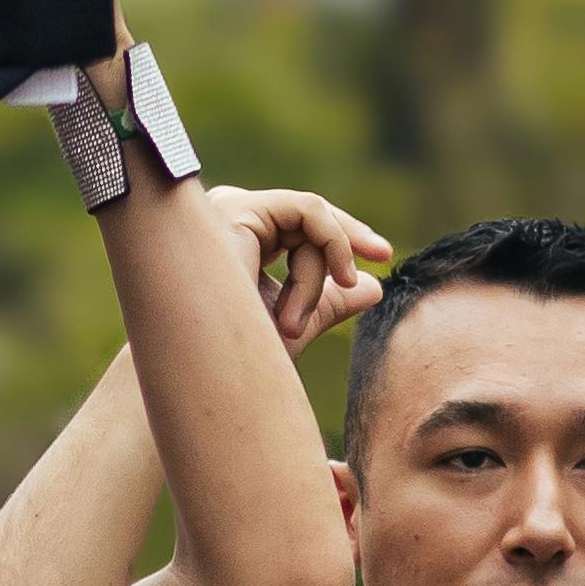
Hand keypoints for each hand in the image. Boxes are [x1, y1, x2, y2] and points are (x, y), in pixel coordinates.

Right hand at [204, 179, 389, 356]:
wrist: (201, 376)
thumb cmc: (233, 361)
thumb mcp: (295, 324)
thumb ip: (330, 302)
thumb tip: (373, 287)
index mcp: (234, 242)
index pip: (296, 227)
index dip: (339, 241)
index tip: (383, 260)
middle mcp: (224, 221)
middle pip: (305, 220)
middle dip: (344, 244)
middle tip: (383, 255)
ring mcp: (224, 212)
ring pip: (307, 223)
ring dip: (315, 278)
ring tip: (292, 327)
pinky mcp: (234, 209)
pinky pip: (308, 211)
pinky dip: (332, 243)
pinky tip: (339, 278)